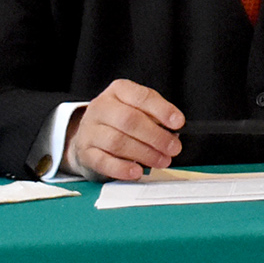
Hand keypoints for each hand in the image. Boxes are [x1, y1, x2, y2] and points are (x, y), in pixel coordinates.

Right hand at [67, 79, 184, 181]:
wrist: (90, 135)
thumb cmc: (121, 121)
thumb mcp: (139, 109)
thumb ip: (156, 116)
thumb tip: (174, 132)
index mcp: (118, 91)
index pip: (142, 96)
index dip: (162, 110)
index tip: (179, 123)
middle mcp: (101, 107)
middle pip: (129, 120)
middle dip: (156, 136)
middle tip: (173, 148)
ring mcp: (90, 130)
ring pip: (117, 141)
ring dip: (144, 153)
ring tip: (162, 160)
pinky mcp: (84, 152)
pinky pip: (103, 161)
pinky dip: (122, 168)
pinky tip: (136, 171)